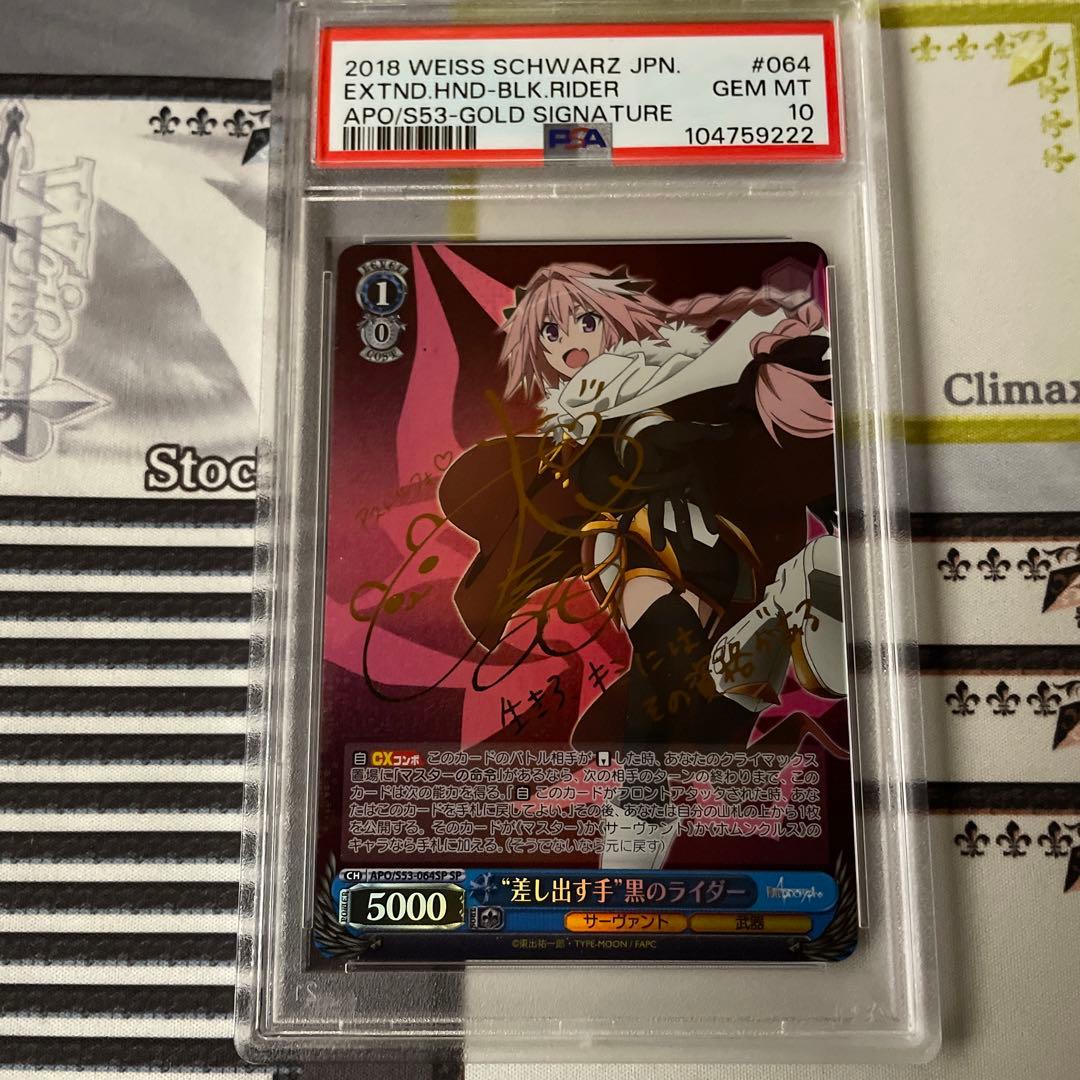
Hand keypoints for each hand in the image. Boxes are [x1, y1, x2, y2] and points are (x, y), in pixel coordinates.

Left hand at [619, 421, 731, 549]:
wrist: (648, 429)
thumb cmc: (670, 432)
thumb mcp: (689, 430)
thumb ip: (707, 431)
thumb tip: (731, 429)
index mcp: (688, 476)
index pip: (701, 499)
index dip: (706, 514)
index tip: (713, 532)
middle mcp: (673, 486)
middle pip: (680, 511)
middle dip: (684, 529)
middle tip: (690, 548)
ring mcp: (655, 488)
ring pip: (658, 511)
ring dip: (658, 528)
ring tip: (659, 547)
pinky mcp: (639, 485)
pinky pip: (633, 502)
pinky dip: (627, 515)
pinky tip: (622, 529)